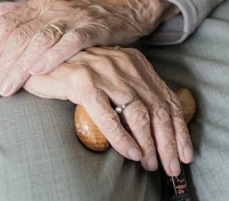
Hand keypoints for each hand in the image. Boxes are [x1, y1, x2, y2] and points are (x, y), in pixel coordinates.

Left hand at [0, 0, 179, 101]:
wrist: (122, 6)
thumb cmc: (86, 13)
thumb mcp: (54, 7)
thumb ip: (26, 12)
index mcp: (41, 4)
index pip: (8, 26)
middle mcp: (53, 8)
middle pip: (20, 37)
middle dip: (3, 66)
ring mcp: (73, 17)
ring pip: (40, 41)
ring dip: (21, 66)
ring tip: (9, 88)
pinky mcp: (93, 28)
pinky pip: (71, 42)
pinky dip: (53, 56)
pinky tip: (39, 71)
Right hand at [23, 46, 192, 176]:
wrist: (43, 61)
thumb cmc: (80, 75)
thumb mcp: (114, 78)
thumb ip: (134, 92)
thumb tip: (156, 125)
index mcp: (136, 63)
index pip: (167, 99)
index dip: (179, 129)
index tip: (186, 153)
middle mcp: (124, 65)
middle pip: (157, 109)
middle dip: (168, 142)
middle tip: (171, 166)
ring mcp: (104, 72)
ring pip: (137, 114)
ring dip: (148, 143)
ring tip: (151, 163)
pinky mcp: (83, 83)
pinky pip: (109, 117)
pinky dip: (123, 138)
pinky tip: (131, 153)